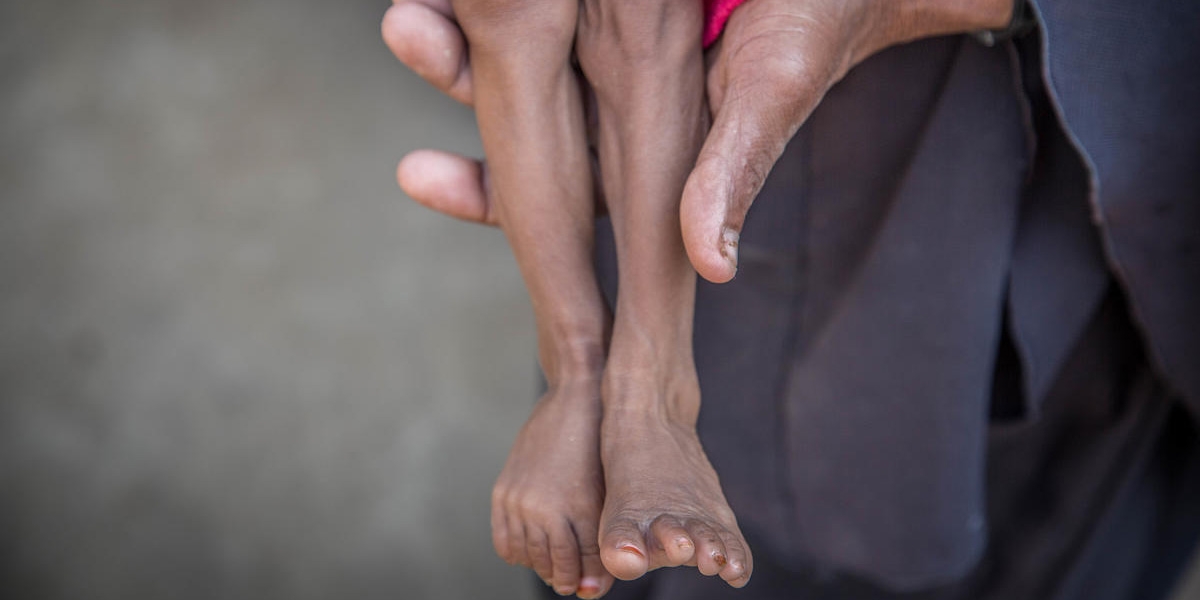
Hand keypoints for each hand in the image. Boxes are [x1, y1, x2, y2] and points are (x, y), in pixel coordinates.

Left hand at [383, 0, 1011, 279]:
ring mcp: (604, 31)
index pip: (546, 183)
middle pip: (508, 101)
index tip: (420, 175)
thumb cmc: (820, 18)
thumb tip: (708, 267)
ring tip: (412, 9)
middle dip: (447, 67)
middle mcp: (609, 84)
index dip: (482, 189)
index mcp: (638, 133)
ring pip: (511, 39)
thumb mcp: (773, 87)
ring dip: (457, 23)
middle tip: (409, 30)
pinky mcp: (603, 1)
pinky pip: (548, 1)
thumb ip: (733, 171)